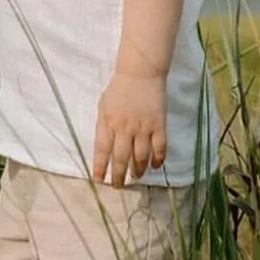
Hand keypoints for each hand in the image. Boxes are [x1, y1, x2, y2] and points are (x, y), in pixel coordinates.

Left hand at [93, 68, 166, 184]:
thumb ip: (104, 126)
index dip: (101, 167)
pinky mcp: (159, 125)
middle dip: (119, 176)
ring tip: (136, 176)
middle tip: (118, 186)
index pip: (102, 150)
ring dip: (138, 170)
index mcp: (108, 122)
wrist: (141, 73)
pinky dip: (158, 160)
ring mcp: (143, 128)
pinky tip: (155, 166)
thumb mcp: (104, 106)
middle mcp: (125, 128)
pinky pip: (160, 148)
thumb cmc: (119, 89)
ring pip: (141, 157)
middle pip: (121, 158)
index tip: (99, 180)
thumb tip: (105, 148)